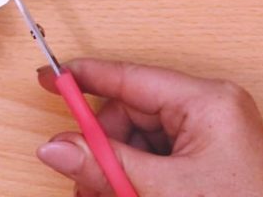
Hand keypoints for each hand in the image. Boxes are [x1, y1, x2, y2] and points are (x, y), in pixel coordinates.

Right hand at [36, 59, 262, 196]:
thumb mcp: (165, 190)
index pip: (131, 77)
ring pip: (142, 142)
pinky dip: (138, 180)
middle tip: (82, 179)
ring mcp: (213, 137)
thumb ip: (106, 164)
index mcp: (208, 101)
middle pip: (132, 114)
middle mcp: (211, 110)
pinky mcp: (212, 162)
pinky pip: (160, 160)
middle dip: (103, 147)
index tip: (49, 78)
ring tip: (107, 194)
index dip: (85, 77)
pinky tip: (128, 196)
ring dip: (118, 170)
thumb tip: (58, 146)